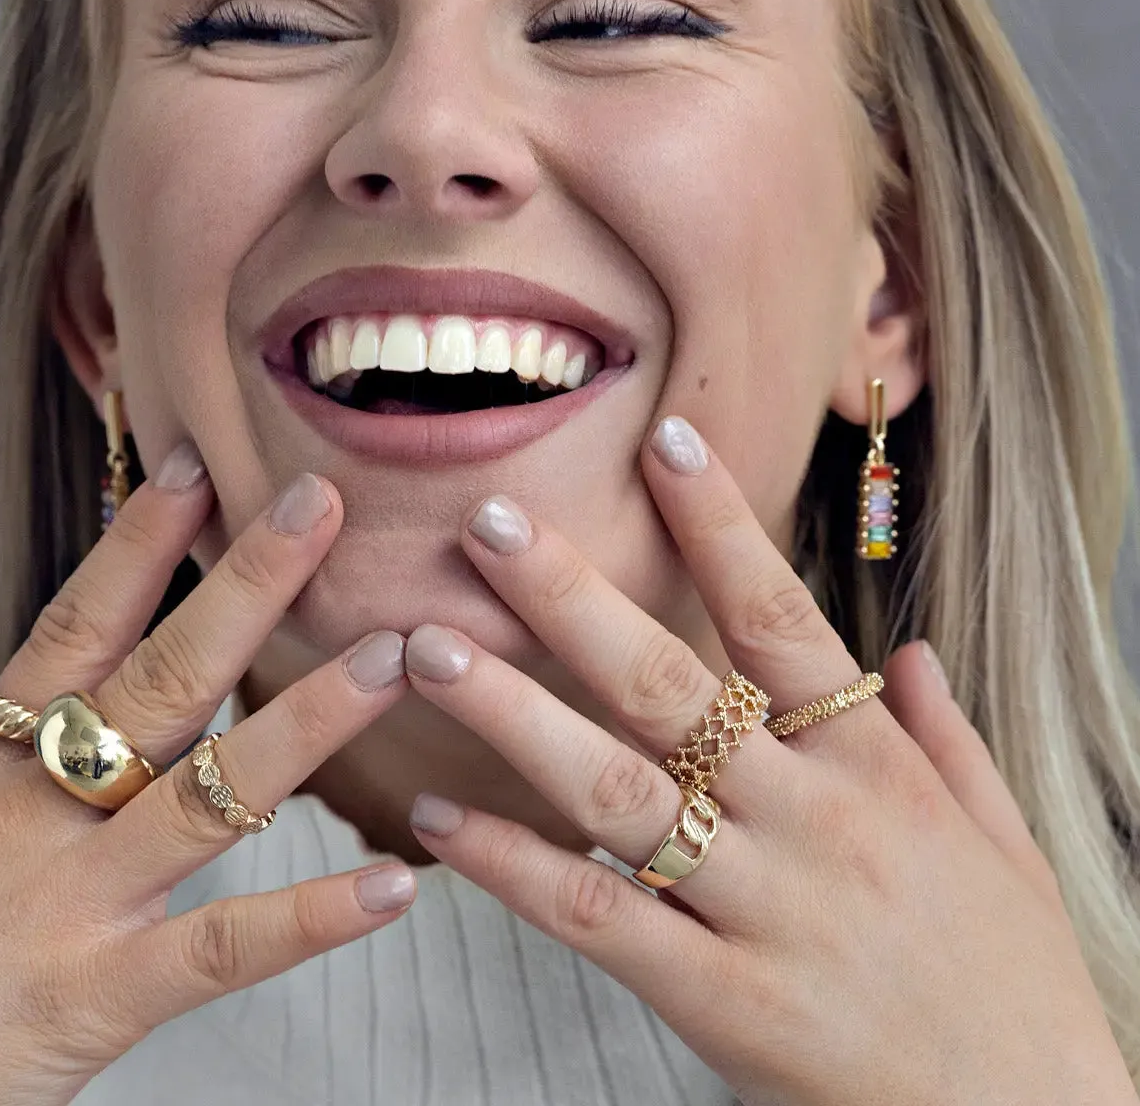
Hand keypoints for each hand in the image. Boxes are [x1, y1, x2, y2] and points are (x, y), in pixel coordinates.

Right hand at [0, 462, 413, 1105]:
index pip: (71, 628)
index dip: (137, 544)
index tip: (196, 468)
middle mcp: (31, 817)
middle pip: (160, 676)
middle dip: (246, 584)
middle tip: (321, 503)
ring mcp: (70, 904)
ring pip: (210, 790)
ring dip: (310, 719)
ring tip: (394, 656)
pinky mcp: (98, 999)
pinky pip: (223, 947)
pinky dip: (312, 916)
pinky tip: (395, 883)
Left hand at [401, 416, 1135, 1105]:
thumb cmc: (1013, 983)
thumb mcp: (1007, 843)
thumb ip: (949, 739)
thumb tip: (914, 652)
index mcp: (877, 765)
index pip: (782, 616)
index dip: (719, 523)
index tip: (662, 438)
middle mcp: (816, 818)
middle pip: (674, 683)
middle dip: (574, 597)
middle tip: (491, 521)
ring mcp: (767, 909)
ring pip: (618, 791)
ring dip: (514, 714)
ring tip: (428, 649)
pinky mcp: (725, 1003)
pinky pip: (599, 920)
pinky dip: (512, 868)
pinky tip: (437, 823)